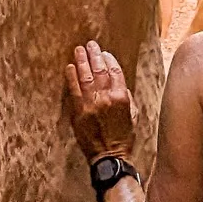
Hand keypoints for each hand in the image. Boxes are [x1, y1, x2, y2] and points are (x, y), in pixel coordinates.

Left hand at [66, 41, 137, 161]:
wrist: (109, 156)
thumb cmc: (124, 138)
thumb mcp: (133, 115)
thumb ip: (126, 97)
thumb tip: (118, 84)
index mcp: (122, 97)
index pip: (115, 71)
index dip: (109, 60)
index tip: (105, 53)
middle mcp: (107, 97)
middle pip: (100, 70)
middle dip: (95, 55)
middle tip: (90, 44)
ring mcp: (92, 104)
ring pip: (86, 76)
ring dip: (82, 61)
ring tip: (79, 50)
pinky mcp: (79, 111)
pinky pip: (74, 90)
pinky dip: (71, 77)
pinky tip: (70, 67)